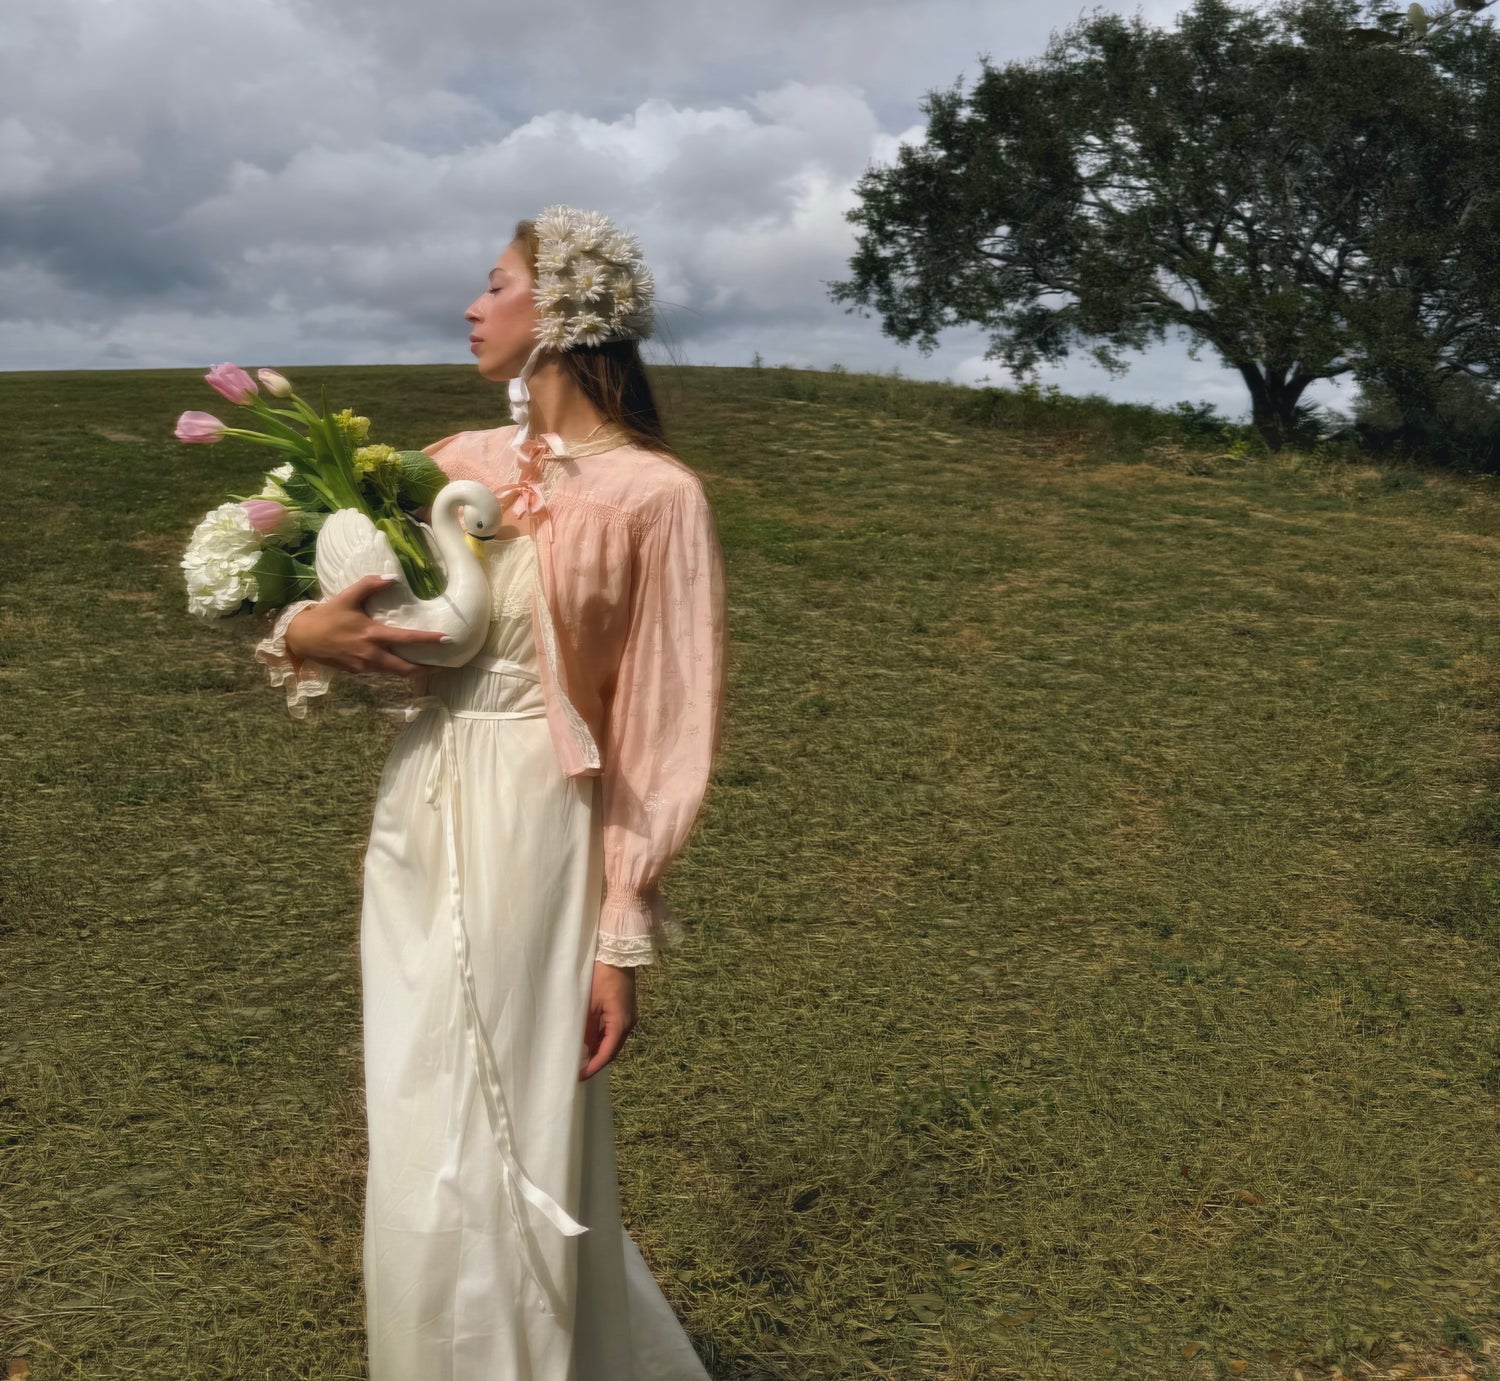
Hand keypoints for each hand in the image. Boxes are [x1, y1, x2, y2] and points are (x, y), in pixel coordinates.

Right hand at [283, 574, 451, 676]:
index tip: (447, 640)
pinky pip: (379, 672)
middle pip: (405, 668)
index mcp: (372, 634)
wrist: (302, 639)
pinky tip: (398, 664)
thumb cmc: (326, 617)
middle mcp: (371, 654)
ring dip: (410, 671)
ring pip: (393, 673)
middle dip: (426, 669)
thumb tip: (392, 577)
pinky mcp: (356, 672)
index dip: (429, 640)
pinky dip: (392, 669)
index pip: (407, 638)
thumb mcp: (347, 597)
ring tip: (426, 667)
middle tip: (442, 667)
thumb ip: (369, 585)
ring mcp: (364, 666)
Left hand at [580, 961, 637, 1079]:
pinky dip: (603, 1038)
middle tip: (579, 1070)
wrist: (617, 954)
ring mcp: (629, 1016)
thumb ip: (586, 1028)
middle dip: (596, 1061)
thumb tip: (581, 1048)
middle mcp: (628, 1023)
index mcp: (620, 1023)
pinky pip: (614, 1030)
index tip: (579, 1077)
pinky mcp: (625, 1010)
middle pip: (613, 1050)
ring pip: (614, 1041)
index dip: (593, 1067)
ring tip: (582, 1058)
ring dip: (599, 1050)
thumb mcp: (589, 1004)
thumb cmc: (601, 977)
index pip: (607, 1053)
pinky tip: (590, 1040)